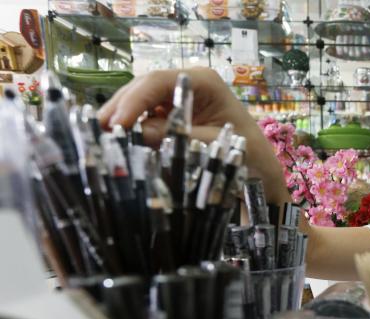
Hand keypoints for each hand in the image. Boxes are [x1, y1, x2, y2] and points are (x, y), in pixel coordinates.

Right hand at [98, 67, 287, 203]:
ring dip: (119, 119)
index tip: (117, 123)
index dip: (133, 101)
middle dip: (119, 109)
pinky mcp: (170, 115)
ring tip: (98, 138)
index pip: (158, 82)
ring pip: (138, 103)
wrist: (261, 172)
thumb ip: (179, 137)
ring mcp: (177, 99)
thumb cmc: (248, 156)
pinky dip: (130, 130)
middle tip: (96, 130)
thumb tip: (139, 132)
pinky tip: (115, 143)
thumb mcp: (214, 146)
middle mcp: (187, 85)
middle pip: (142, 89)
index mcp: (204, 82)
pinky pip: (144, 118)